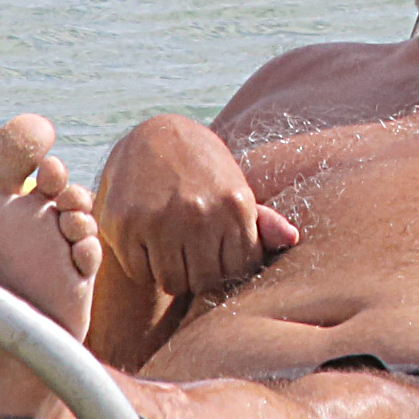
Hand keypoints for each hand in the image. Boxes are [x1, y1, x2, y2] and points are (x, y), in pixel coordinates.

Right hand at [94, 113, 297, 298]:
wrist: (153, 137)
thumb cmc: (204, 171)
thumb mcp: (236, 189)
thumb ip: (262, 221)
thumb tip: (292, 238)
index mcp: (234, 204)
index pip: (238, 271)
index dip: (227, 270)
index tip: (217, 256)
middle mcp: (198, 212)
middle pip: (204, 281)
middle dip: (199, 275)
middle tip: (192, 256)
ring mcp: (160, 219)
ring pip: (172, 282)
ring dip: (172, 274)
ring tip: (172, 251)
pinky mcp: (126, 223)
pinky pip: (140, 272)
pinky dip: (143, 267)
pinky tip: (148, 243)